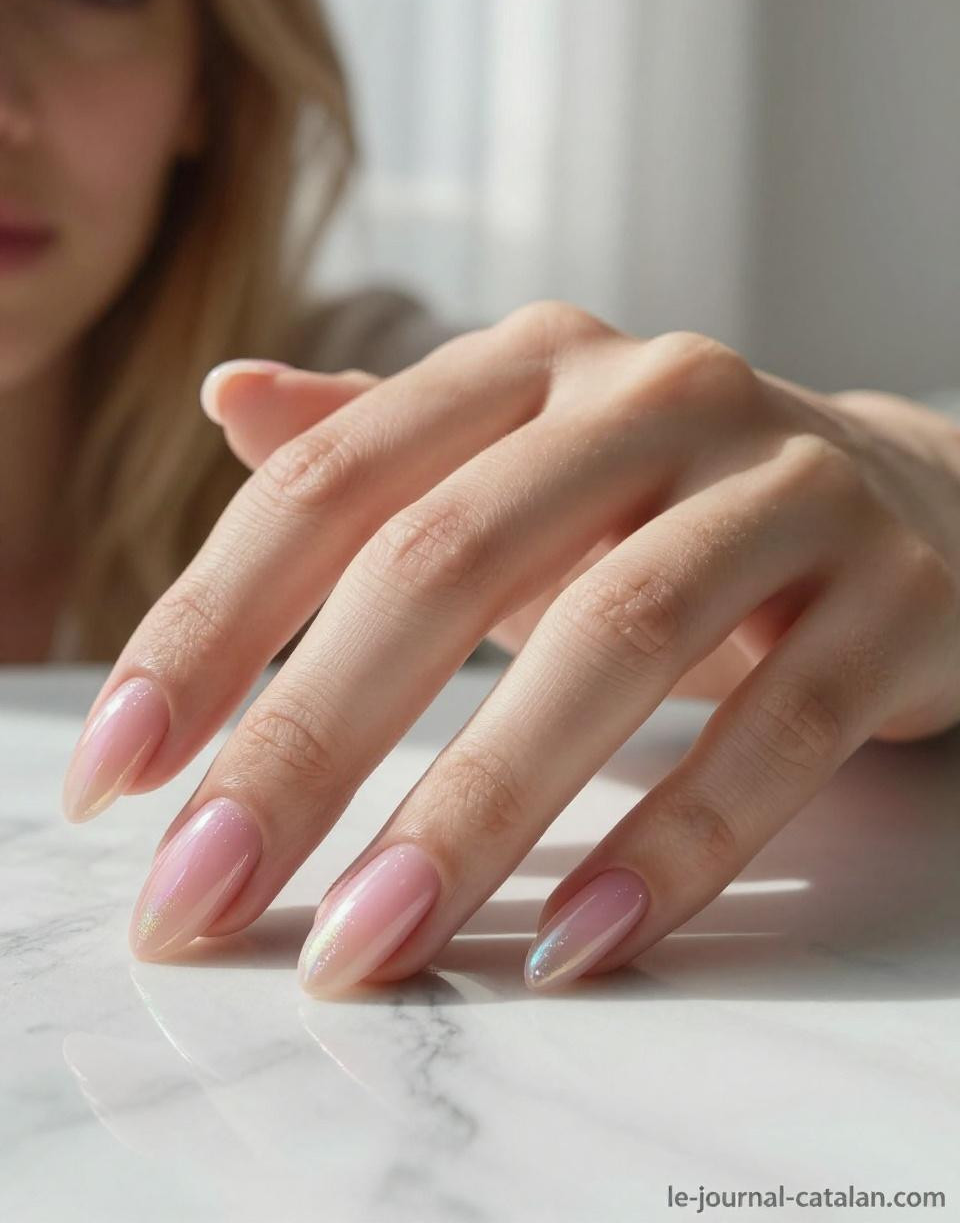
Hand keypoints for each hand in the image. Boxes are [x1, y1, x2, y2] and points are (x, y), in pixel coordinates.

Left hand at [60, 304, 959, 994]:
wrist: (910, 503)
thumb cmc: (670, 506)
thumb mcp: (523, 460)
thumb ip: (378, 441)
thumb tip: (229, 397)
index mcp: (536, 366)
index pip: (336, 481)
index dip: (208, 628)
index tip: (116, 777)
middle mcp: (657, 396)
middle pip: (446, 559)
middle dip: (305, 740)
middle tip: (204, 894)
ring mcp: (785, 489)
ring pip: (609, 641)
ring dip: (471, 812)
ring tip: (367, 944)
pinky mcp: (892, 596)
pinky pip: (776, 728)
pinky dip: (672, 847)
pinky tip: (575, 946)